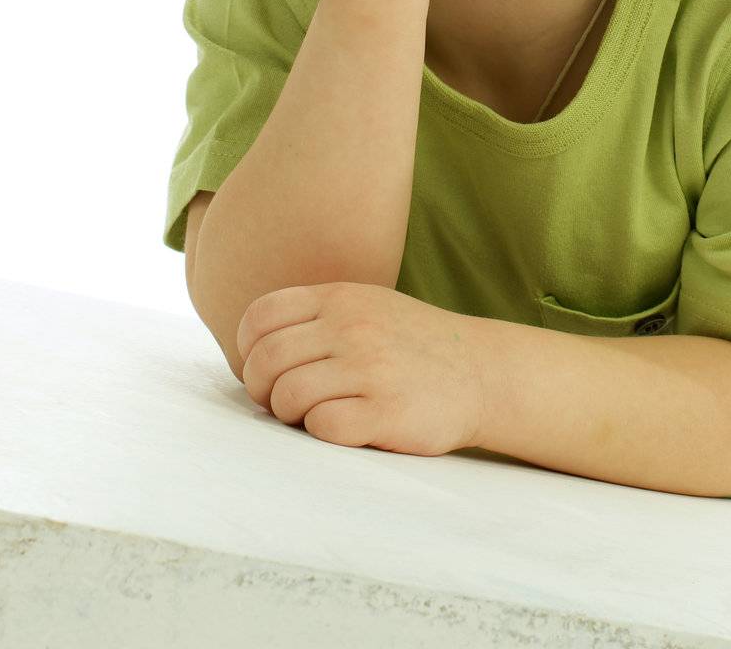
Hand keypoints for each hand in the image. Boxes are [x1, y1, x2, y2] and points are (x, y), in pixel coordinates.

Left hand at [235, 281, 487, 456]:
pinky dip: (322, 433)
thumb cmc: (412, 346)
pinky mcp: (386, 410)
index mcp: (340, 298)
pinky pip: (323, 426)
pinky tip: (343, 427)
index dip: (248, 350)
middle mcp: (352, 326)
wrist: (482, 372)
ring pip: (288, 395)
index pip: (260, 317)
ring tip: (313, 416)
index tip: (265, 372)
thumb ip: (316, 317)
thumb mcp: (366, 307)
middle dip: (262, 391)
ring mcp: (370, 367)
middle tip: (281, 403)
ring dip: (291, 415)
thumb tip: (252, 349)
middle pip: (266, 360)